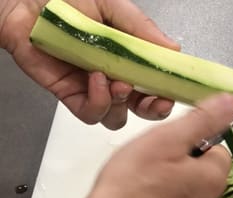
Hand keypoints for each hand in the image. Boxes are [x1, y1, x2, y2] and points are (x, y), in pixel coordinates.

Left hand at [0, 0, 179, 128]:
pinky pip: (91, 114)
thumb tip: (173, 49)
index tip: (172, 94)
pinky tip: (95, 79)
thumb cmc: (65, 0)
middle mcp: (113, 77)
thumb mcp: (114, 7)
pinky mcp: (70, 95)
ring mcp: (92, 88)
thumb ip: (143, 30)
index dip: (166, 95)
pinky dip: (98, 102)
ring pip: (117, 117)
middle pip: (141, 109)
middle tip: (155, 101)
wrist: (25, 2)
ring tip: (117, 82)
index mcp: (129, 59)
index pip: (154, 86)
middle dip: (152, 110)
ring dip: (122, 104)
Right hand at [78, 93, 232, 197]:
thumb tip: (232, 102)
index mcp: (213, 180)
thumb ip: (202, 120)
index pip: (218, 151)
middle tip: (148, 165)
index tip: (167, 146)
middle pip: (201, 176)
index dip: (192, 144)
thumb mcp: (166, 140)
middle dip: (180, 167)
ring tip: (138, 188)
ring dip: (169, 190)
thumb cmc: (131, 186)